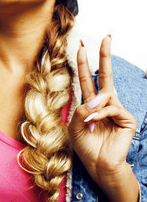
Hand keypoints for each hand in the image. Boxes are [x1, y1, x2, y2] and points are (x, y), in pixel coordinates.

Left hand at [68, 36, 137, 201]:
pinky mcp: (127, 119)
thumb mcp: (74, 125)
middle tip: (105, 37)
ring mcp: (117, 110)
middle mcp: (104, 103)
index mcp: (90, 102)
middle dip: (104, 56)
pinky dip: (100, 114)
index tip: (81, 46)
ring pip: (104, 96)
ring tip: (90, 122)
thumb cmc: (85, 145)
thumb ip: (81, 109)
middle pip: (105, 74)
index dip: (84, 63)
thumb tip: (96, 99)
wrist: (98, 164)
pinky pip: (111, 108)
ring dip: (93, 107)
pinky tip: (96, 123)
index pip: (87, 78)